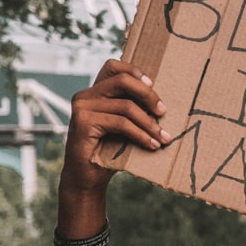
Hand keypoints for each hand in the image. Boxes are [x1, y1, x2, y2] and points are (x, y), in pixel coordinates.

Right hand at [60, 59, 170, 193]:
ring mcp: (82, 107)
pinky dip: (140, 134)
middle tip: (163, 112)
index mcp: (94, 92)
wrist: (87, 179)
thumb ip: (132, 109)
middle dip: (148, 95)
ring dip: (149, 123)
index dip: (135, 71)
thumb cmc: (108, 151)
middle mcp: (85, 95)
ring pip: (126, 106)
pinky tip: (152, 144)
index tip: (153, 85)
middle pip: (123, 81)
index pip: (113, 66)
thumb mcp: (123, 126)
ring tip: (164, 137)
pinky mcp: (83, 122)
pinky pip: (121, 123)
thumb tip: (163, 103)